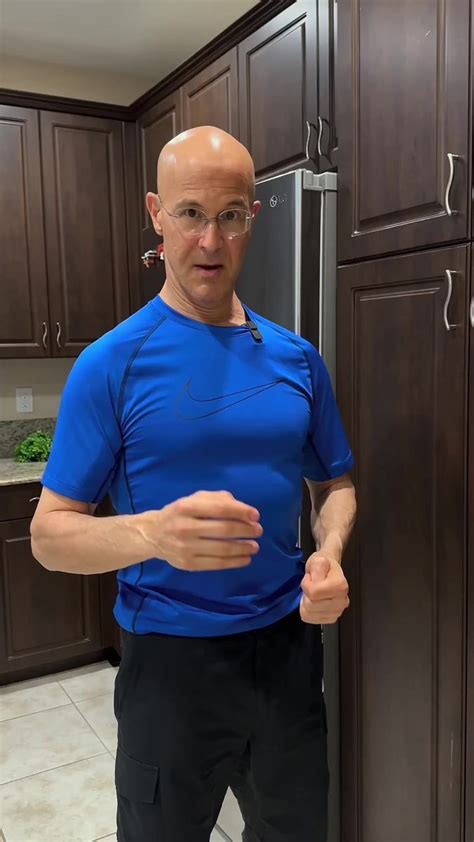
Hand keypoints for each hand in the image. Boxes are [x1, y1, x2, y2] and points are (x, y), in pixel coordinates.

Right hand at [138, 490, 262, 571]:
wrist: (153, 534)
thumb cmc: (179, 513)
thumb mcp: (194, 499)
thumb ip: (217, 499)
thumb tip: (244, 510)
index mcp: (187, 507)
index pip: (220, 509)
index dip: (241, 512)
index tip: (256, 516)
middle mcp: (185, 527)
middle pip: (224, 529)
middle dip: (246, 530)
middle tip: (258, 531)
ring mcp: (186, 547)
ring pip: (222, 549)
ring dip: (243, 548)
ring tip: (254, 546)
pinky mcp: (187, 564)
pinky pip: (216, 564)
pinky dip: (234, 562)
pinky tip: (245, 559)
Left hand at [300, 551, 349, 623]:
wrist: (329, 570)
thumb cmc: (324, 566)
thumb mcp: (318, 560)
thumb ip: (316, 568)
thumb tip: (314, 583)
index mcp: (340, 587)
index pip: (313, 593)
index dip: (306, 584)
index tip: (311, 578)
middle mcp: (342, 602)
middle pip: (310, 605)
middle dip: (306, 594)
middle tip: (312, 585)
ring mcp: (337, 612)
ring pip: (308, 614)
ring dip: (306, 602)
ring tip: (313, 593)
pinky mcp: (330, 619)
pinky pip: (309, 618)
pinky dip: (307, 610)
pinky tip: (313, 601)